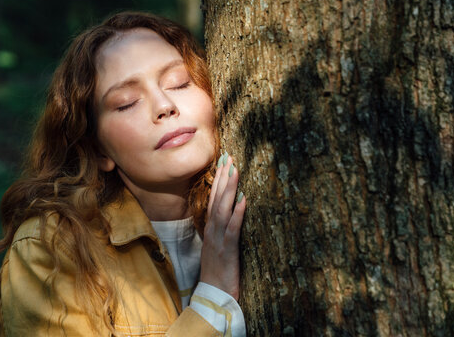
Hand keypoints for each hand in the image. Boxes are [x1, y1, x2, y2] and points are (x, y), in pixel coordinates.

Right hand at [200, 152, 245, 299]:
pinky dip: (237, 213)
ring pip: (222, 209)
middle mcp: (212, 231)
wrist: (213, 296)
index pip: (213, 199)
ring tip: (235, 170)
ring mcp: (218, 240)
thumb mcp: (217, 248)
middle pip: (216, 199)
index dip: (218, 181)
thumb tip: (230, 214)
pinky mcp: (227, 250)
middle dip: (223, 177)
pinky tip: (243, 200)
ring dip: (229, 189)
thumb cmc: (217, 273)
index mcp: (210, 229)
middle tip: (229, 157)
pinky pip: (233, 229)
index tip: (224, 163)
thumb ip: (221, 231)